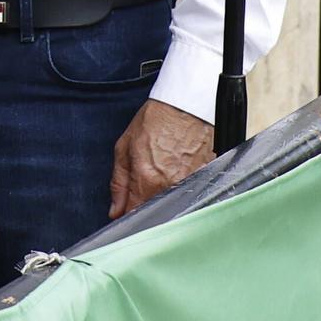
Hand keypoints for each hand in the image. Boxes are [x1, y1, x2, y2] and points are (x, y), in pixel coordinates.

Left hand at [107, 99, 213, 218]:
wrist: (186, 104)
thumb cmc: (156, 120)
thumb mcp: (124, 147)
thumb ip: (119, 183)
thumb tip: (115, 210)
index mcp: (147, 180)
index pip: (135, 215)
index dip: (128, 217)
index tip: (126, 212)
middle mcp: (170, 186)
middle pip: (156, 212)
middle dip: (147, 207)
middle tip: (144, 188)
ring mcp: (190, 184)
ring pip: (173, 205)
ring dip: (165, 197)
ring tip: (164, 173)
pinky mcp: (205, 179)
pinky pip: (190, 194)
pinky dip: (182, 189)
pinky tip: (179, 172)